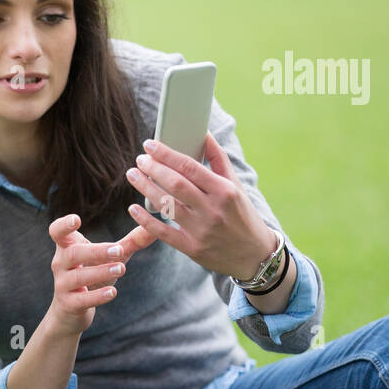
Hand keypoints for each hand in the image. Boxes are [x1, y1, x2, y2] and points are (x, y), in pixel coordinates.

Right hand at [45, 213, 155, 336]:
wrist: (71, 310)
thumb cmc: (91, 276)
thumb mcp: (109, 258)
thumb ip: (129, 243)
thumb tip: (152, 228)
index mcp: (67, 247)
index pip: (57, 232)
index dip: (64, 225)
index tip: (77, 219)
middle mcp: (61, 264)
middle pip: (73, 254)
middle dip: (96, 251)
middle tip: (118, 250)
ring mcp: (63, 284)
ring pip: (78, 277)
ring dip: (101, 271)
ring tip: (121, 268)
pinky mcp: (69, 304)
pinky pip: (82, 299)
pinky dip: (97, 296)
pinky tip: (112, 293)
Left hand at [125, 133, 276, 279]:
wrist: (255, 254)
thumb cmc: (242, 214)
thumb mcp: (235, 185)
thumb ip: (218, 159)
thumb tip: (204, 134)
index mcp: (225, 191)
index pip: (190, 167)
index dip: (166, 154)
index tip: (149, 144)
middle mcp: (213, 210)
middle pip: (175, 184)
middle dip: (153, 169)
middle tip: (140, 159)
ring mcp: (201, 230)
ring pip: (166, 206)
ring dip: (145, 188)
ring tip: (133, 175)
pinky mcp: (192, 248)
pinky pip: (163, 232)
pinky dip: (145, 220)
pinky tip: (133, 208)